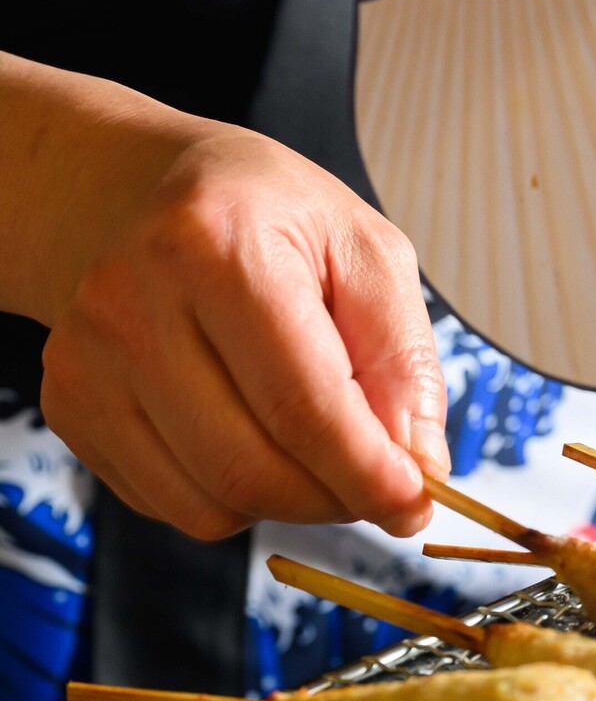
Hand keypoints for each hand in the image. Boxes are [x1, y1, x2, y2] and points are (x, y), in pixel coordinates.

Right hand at [38, 127, 447, 538]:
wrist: (146, 195)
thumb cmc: (270, 219)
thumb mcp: (367, 254)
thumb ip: (404, 358)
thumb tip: (420, 463)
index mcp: (215, 246)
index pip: (301, 404)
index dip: (367, 472)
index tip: (415, 502)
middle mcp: (131, 304)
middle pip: (249, 467)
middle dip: (335, 498)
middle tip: (380, 485)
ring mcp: (87, 361)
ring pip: (209, 502)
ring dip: (289, 503)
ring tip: (319, 451)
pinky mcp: (68, 405)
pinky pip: (171, 504)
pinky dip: (234, 500)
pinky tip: (256, 440)